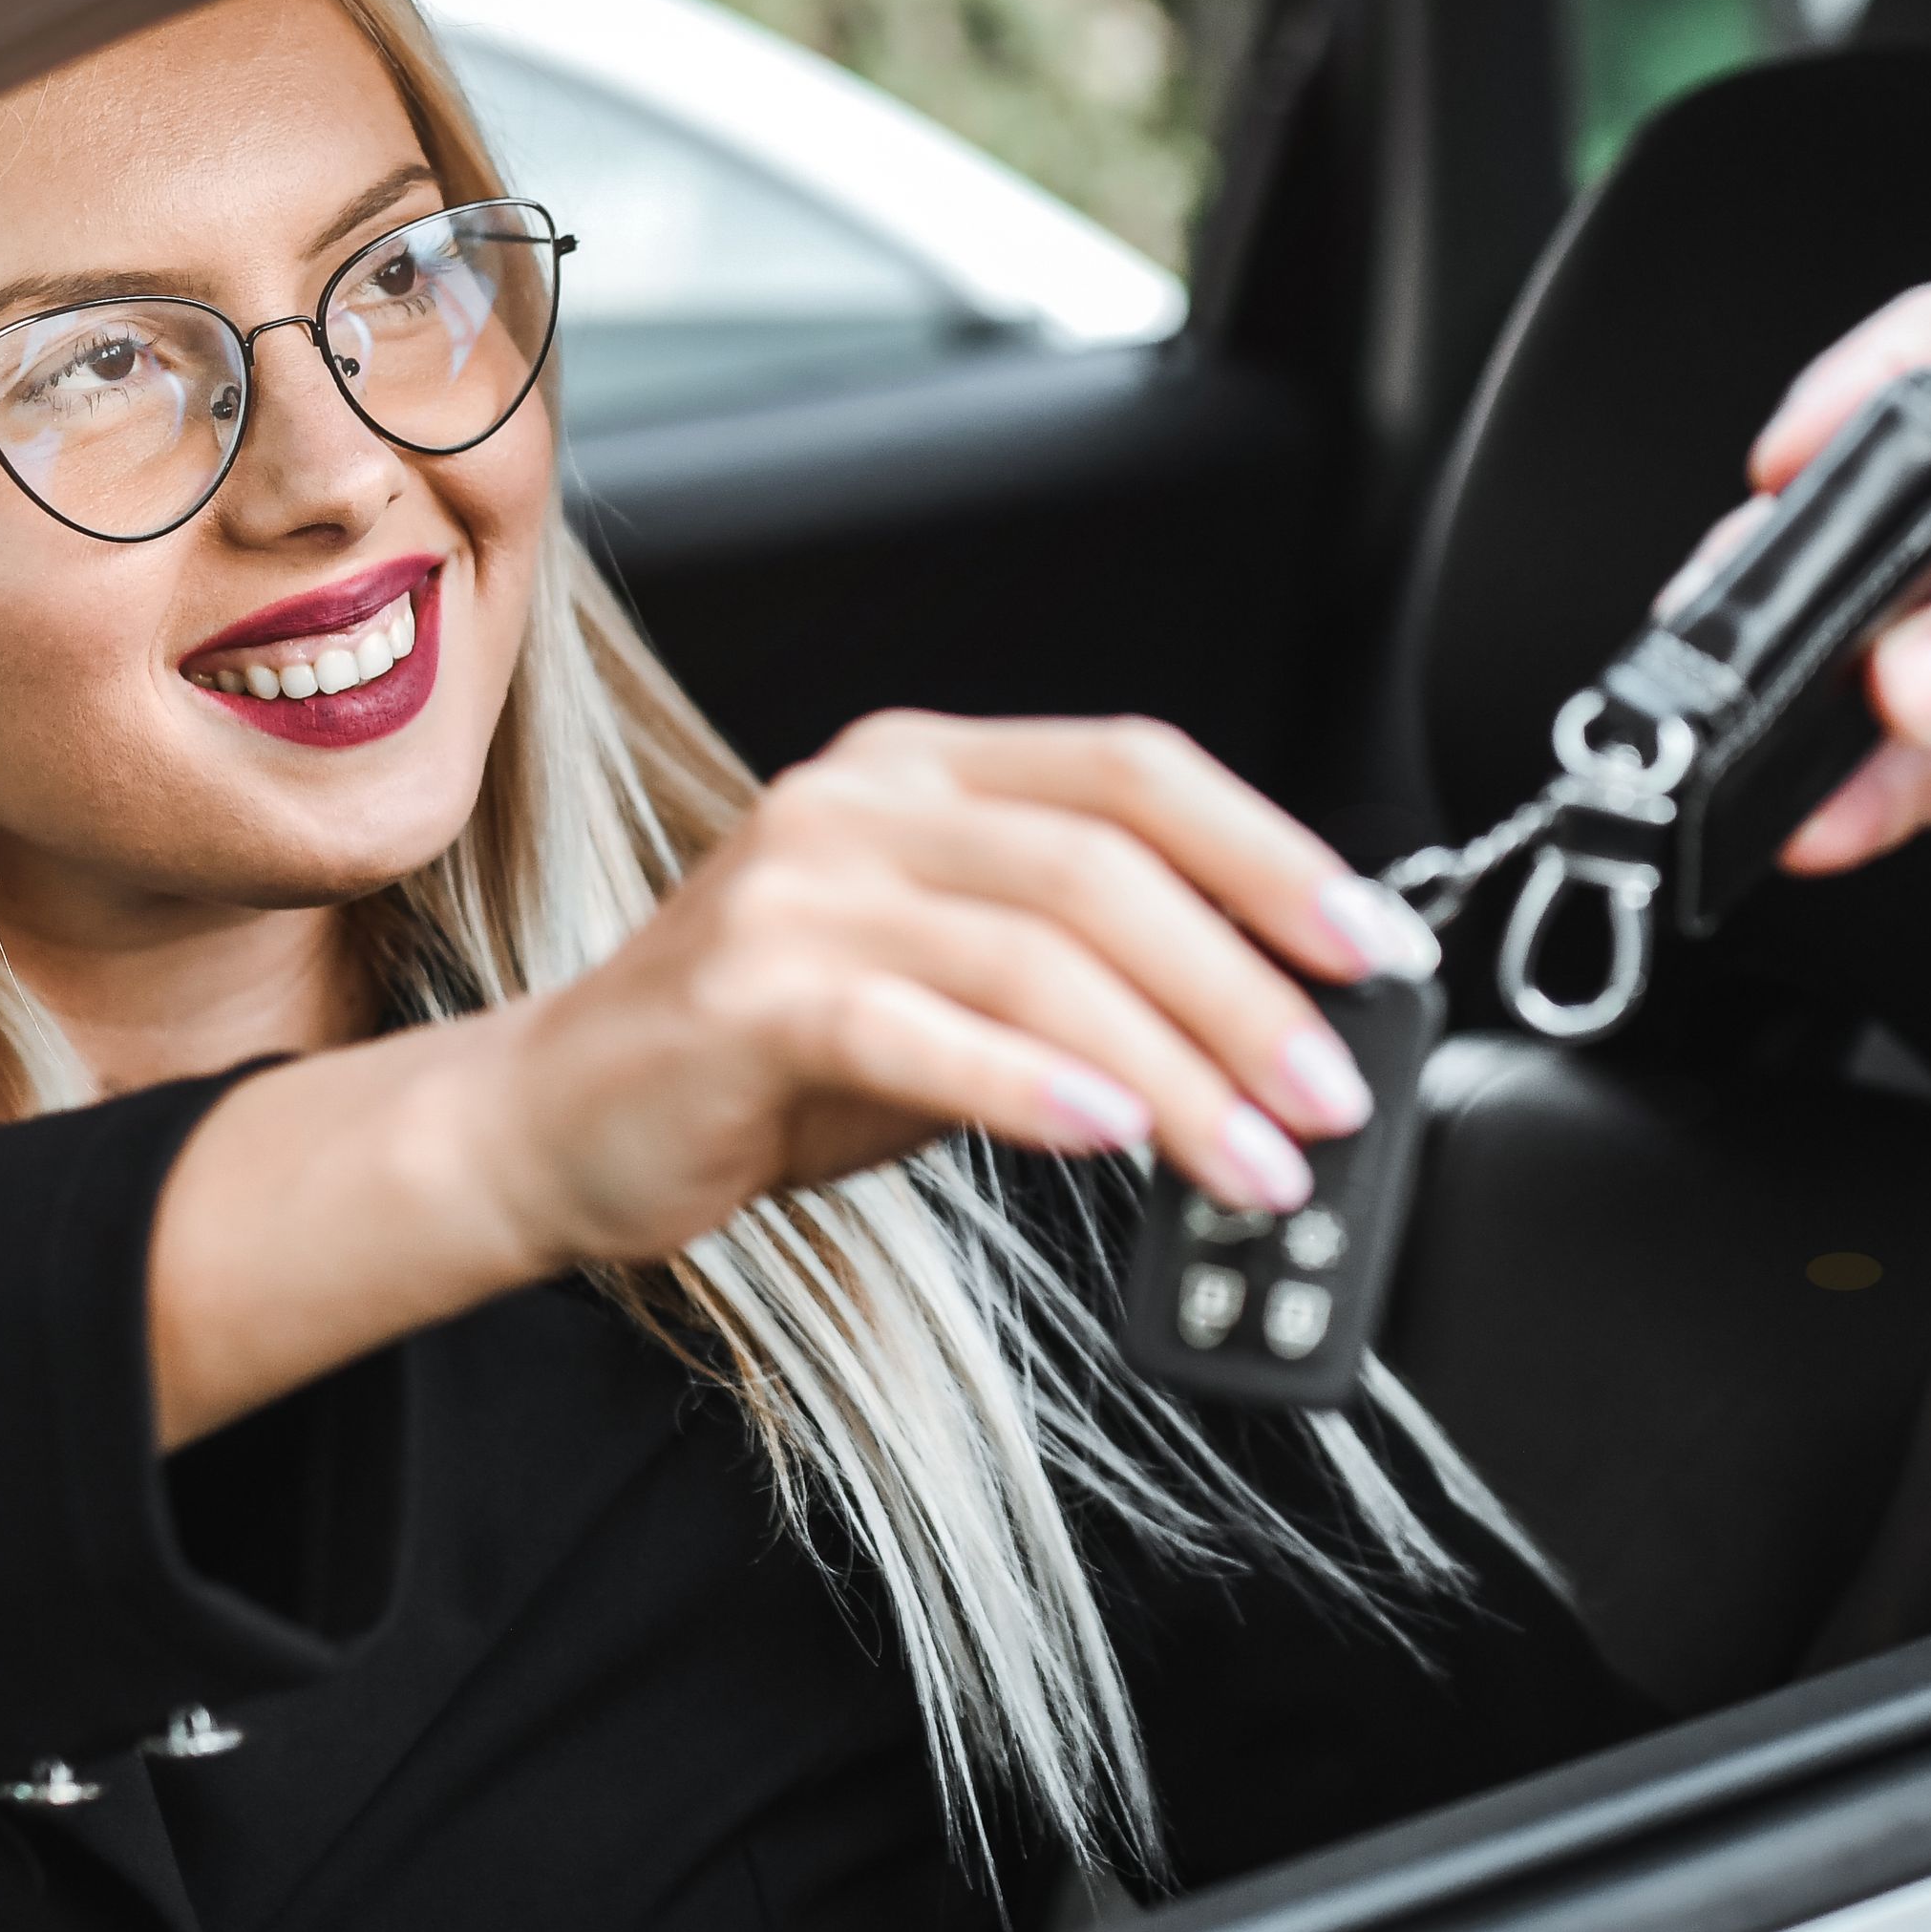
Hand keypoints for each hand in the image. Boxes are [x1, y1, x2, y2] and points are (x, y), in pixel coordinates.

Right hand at [464, 711, 1417, 1268]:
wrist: (558, 1122)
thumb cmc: (766, 1061)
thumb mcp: (950, 991)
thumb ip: (1086, 985)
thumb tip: (1271, 1038)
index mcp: (927, 769)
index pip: (1137, 773)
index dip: (1271, 855)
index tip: (1372, 952)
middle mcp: (864, 799)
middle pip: (1104, 867)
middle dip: (1246, 989)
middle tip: (1331, 1094)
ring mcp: (798, 888)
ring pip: (1035, 953)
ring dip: (1174, 1065)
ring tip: (1255, 1162)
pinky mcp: (748, 993)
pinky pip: (920, 1027)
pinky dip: (1033, 1084)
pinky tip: (1115, 1135)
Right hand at [1754, 285, 1930, 948]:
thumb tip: (1918, 670)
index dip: (1861, 388)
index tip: (1792, 461)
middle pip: (1881, 504)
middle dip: (1801, 562)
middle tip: (1743, 617)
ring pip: (1870, 641)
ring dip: (1805, 689)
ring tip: (1755, 731)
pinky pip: (1902, 762)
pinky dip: (1856, 793)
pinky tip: (1829, 818)